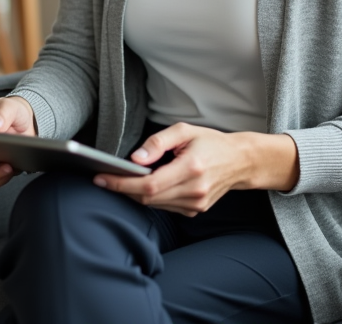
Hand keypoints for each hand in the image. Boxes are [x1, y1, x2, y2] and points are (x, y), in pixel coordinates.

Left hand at [93, 123, 298, 215]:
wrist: (240, 162)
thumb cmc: (210, 142)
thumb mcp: (184, 131)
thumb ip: (157, 142)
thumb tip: (134, 158)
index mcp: (191, 169)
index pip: (149, 184)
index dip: (122, 184)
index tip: (101, 178)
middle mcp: (194, 191)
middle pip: (148, 198)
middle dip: (123, 188)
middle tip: (104, 177)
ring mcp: (196, 204)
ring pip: (154, 205)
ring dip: (136, 194)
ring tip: (123, 179)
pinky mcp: (195, 211)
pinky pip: (165, 207)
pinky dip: (152, 197)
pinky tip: (147, 185)